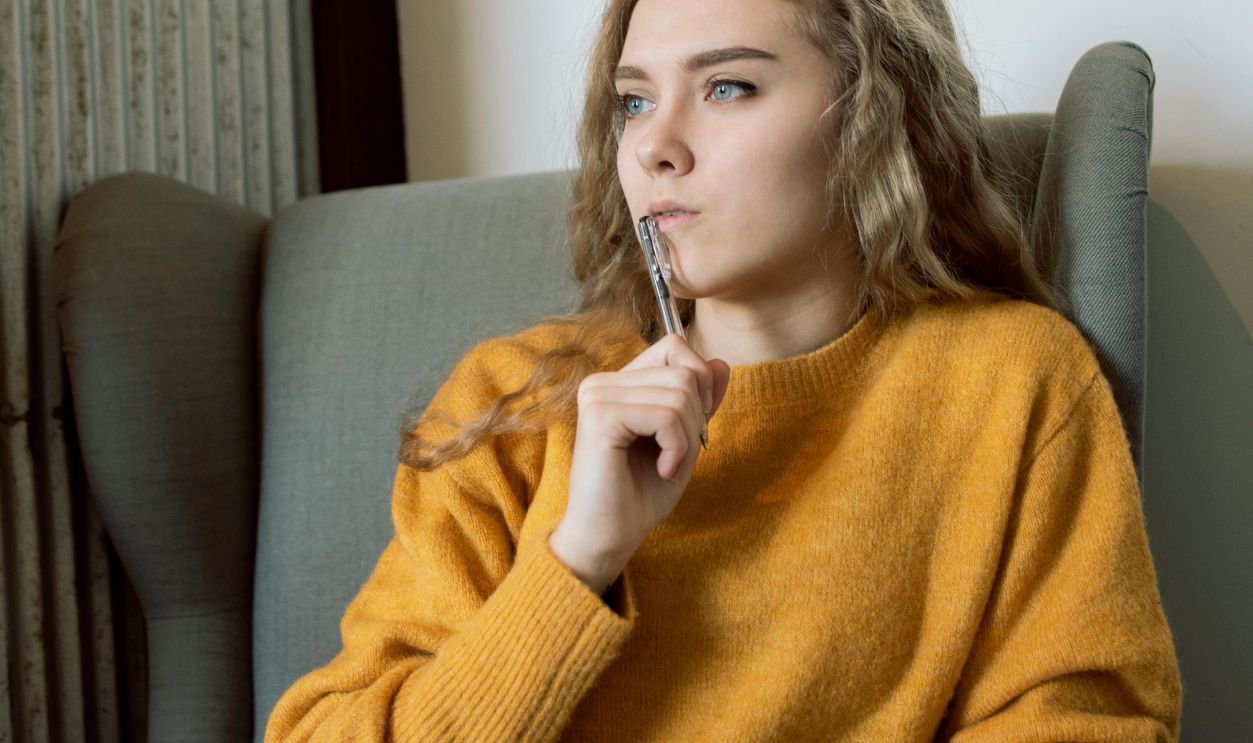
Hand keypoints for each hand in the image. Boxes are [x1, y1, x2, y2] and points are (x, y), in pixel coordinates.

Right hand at [549, 333, 730, 593]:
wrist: (610, 537)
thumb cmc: (640, 494)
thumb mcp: (682, 440)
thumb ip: (699, 401)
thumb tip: (721, 363)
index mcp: (618, 382)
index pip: (675, 348)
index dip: (700, 384)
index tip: (692, 429)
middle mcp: (602, 382)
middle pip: (684, 372)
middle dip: (696, 419)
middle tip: (678, 456)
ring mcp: (598, 396)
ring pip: (679, 395)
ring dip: (687, 439)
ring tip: (668, 466)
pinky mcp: (600, 417)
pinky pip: (665, 415)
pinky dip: (677, 448)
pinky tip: (663, 469)